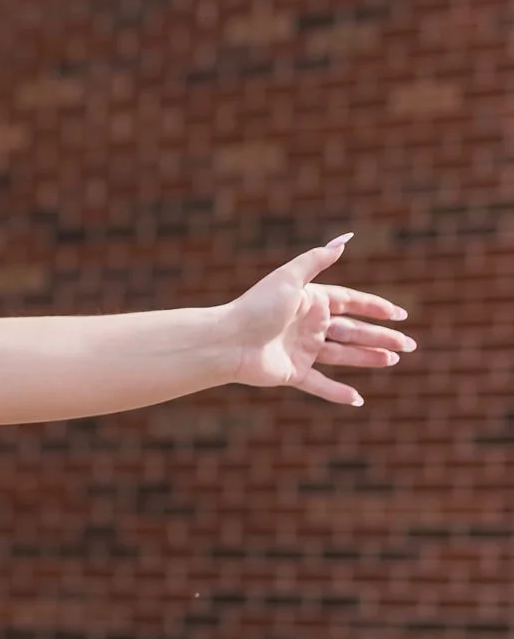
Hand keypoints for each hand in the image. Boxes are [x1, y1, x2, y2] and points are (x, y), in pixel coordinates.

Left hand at [225, 236, 413, 405]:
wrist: (229, 341)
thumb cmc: (257, 306)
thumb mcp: (290, 278)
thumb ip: (317, 259)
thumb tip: (346, 239)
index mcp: (310, 301)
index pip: (350, 303)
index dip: (375, 308)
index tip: (400, 315)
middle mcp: (308, 325)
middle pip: (352, 331)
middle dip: (381, 337)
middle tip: (409, 345)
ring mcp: (301, 350)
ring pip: (343, 356)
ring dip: (368, 358)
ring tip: (393, 361)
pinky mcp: (292, 373)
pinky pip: (320, 384)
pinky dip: (338, 393)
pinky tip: (358, 400)